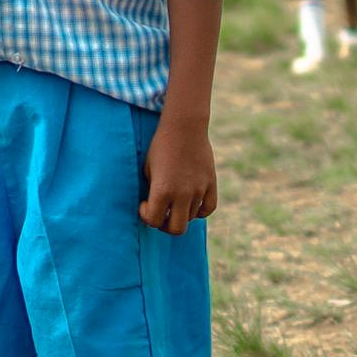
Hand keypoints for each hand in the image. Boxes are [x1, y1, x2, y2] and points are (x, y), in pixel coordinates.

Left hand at [139, 115, 216, 234]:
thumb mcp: (148, 169)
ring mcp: (199, 190)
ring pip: (191, 218)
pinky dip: (199, 210)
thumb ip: (152, 191)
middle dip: (164, 225)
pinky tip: (191, 202)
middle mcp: (182, 194)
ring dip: (180, 214)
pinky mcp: (211, 184)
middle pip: (176, 229)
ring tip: (174, 200)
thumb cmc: (161, 146)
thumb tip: (154, 208)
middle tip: (160, 214)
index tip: (145, 204)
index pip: (154, 221)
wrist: (184, 127)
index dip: (146, 216)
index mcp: (162, 190)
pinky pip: (208, 208)